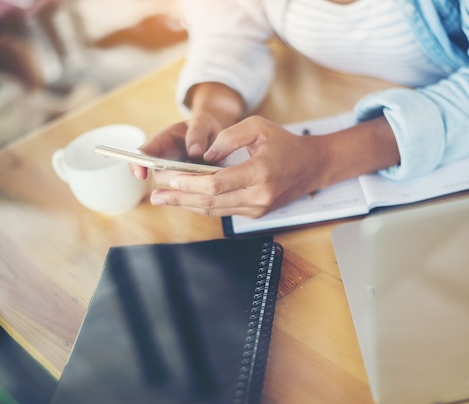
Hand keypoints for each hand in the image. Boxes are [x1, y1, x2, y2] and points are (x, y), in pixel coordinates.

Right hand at [130, 111, 223, 183]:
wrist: (213, 136)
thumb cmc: (203, 126)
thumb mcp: (202, 123)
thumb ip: (197, 134)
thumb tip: (195, 152)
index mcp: (161, 142)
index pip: (143, 154)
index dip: (138, 164)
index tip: (141, 175)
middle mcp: (163, 161)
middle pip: (161, 175)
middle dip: (177, 177)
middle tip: (199, 173)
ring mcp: (175, 174)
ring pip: (176, 186)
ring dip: (192, 184)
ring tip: (211, 172)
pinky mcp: (187, 184)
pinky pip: (190, 191)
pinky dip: (201, 189)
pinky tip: (214, 181)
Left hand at [150, 115, 324, 217]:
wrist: (312, 166)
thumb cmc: (285, 143)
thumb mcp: (258, 127)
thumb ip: (229, 137)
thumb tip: (204, 154)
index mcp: (261, 173)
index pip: (218, 184)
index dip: (192, 183)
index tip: (171, 179)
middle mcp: (259, 196)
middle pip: (211, 202)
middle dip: (180, 198)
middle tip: (156, 195)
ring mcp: (258, 208)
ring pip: (215, 210)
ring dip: (187, 204)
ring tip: (164, 199)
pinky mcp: (256, 213)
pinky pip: (224, 211)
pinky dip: (203, 205)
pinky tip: (186, 199)